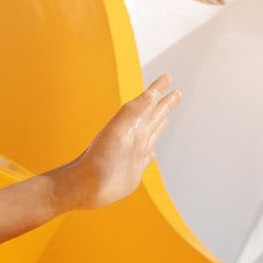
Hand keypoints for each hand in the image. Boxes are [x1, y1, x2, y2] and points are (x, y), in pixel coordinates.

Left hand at [58, 75, 181, 210]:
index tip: (168, 77)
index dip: (158, 89)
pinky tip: (152, 151)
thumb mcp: (116, 131)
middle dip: (165, 104)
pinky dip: (152, 151)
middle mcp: (135, 137)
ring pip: (152, 134)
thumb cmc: (98, 158)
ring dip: (160, 123)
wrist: (86, 185)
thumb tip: (150, 94)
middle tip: (177, 93)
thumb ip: (132, 112)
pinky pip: (147, 157)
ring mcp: (134, 153)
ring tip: (166, 116)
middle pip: (154, 116)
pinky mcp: (134, 169)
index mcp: (132, 125)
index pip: (149, 102)